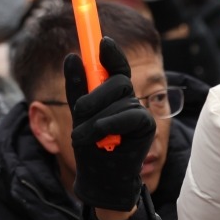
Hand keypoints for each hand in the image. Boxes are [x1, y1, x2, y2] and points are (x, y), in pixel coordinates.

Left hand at [64, 38, 155, 213]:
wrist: (100, 178)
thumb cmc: (90, 145)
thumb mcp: (78, 114)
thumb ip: (77, 86)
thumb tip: (73, 56)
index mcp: (113, 92)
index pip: (116, 65)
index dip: (112, 51)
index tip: (102, 41)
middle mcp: (129, 98)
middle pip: (116, 80)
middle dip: (93, 95)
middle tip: (78, 113)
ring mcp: (139, 110)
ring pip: (117, 99)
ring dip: (94, 118)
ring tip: (84, 136)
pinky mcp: (146, 126)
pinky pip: (127, 114)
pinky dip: (107, 124)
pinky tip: (100, 137)